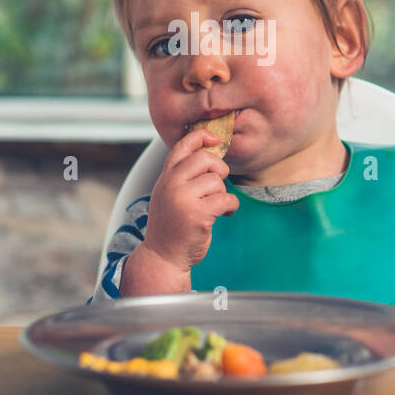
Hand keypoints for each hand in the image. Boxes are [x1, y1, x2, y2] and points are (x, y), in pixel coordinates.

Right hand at [140, 127, 241, 272]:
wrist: (163, 257)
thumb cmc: (171, 227)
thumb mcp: (167, 195)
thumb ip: (181, 176)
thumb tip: (208, 154)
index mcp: (165, 178)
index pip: (182, 145)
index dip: (202, 137)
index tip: (215, 139)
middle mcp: (171, 184)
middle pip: (205, 159)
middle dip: (219, 169)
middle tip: (219, 184)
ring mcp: (183, 199)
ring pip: (217, 181)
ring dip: (223, 194)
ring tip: (216, 206)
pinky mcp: (198, 215)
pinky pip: (227, 199)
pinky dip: (231, 206)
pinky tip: (225, 214)